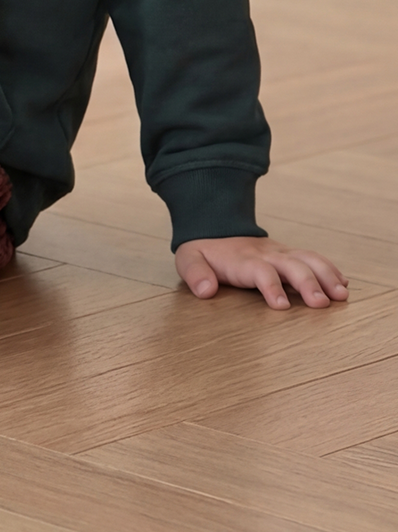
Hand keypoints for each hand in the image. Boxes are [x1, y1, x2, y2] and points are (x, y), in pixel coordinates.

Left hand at [175, 236, 347, 309]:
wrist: (214, 225)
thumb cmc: (204, 251)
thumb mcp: (189, 260)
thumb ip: (195, 275)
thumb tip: (206, 291)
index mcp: (242, 259)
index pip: (260, 271)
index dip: (271, 287)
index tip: (282, 306)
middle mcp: (265, 254)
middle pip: (291, 265)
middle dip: (308, 283)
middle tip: (322, 304)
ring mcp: (280, 252)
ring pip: (308, 259)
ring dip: (326, 276)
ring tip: (341, 295)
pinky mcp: (289, 254)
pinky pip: (313, 258)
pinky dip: (330, 269)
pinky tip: (342, 284)